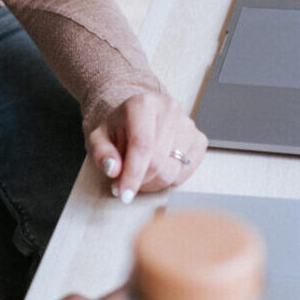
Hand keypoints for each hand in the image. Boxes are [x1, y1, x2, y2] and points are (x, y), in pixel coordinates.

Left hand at [86, 90, 206, 202]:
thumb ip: (102, 153)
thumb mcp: (100, 137)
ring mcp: (188, 125)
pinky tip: (156, 169)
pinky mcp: (199, 140)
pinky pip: (183, 174)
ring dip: (151, 183)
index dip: (132, 174)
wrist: (140, 116)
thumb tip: (113, 169)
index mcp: (143, 104)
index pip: (142, 145)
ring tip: (138, 174)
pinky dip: (166, 180)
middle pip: (157, 162)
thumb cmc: (120, 127)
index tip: (124, 194)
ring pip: (171, 172)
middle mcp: (169, 110)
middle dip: (139, 181)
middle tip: (124, 185)